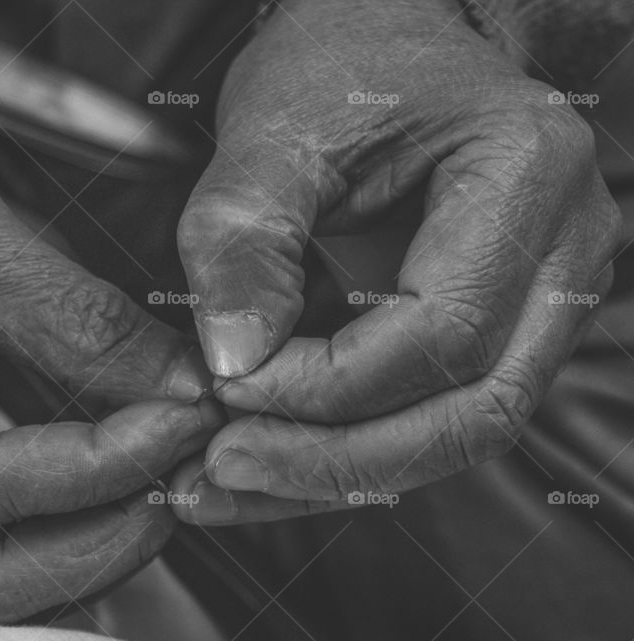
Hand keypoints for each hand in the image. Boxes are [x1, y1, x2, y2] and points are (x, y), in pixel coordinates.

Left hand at [172, 0, 621, 522]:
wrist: (383, 38)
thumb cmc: (342, 60)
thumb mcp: (274, 128)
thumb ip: (244, 239)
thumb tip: (233, 363)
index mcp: (525, 178)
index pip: (442, 332)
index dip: (326, 384)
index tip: (227, 386)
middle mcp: (561, 252)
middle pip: (473, 411)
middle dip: (337, 461)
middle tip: (222, 468)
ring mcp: (537, 298)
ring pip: (454, 430)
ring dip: (334, 472)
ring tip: (225, 479)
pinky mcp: (490, 326)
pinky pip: (427, 411)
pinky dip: (343, 446)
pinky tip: (265, 459)